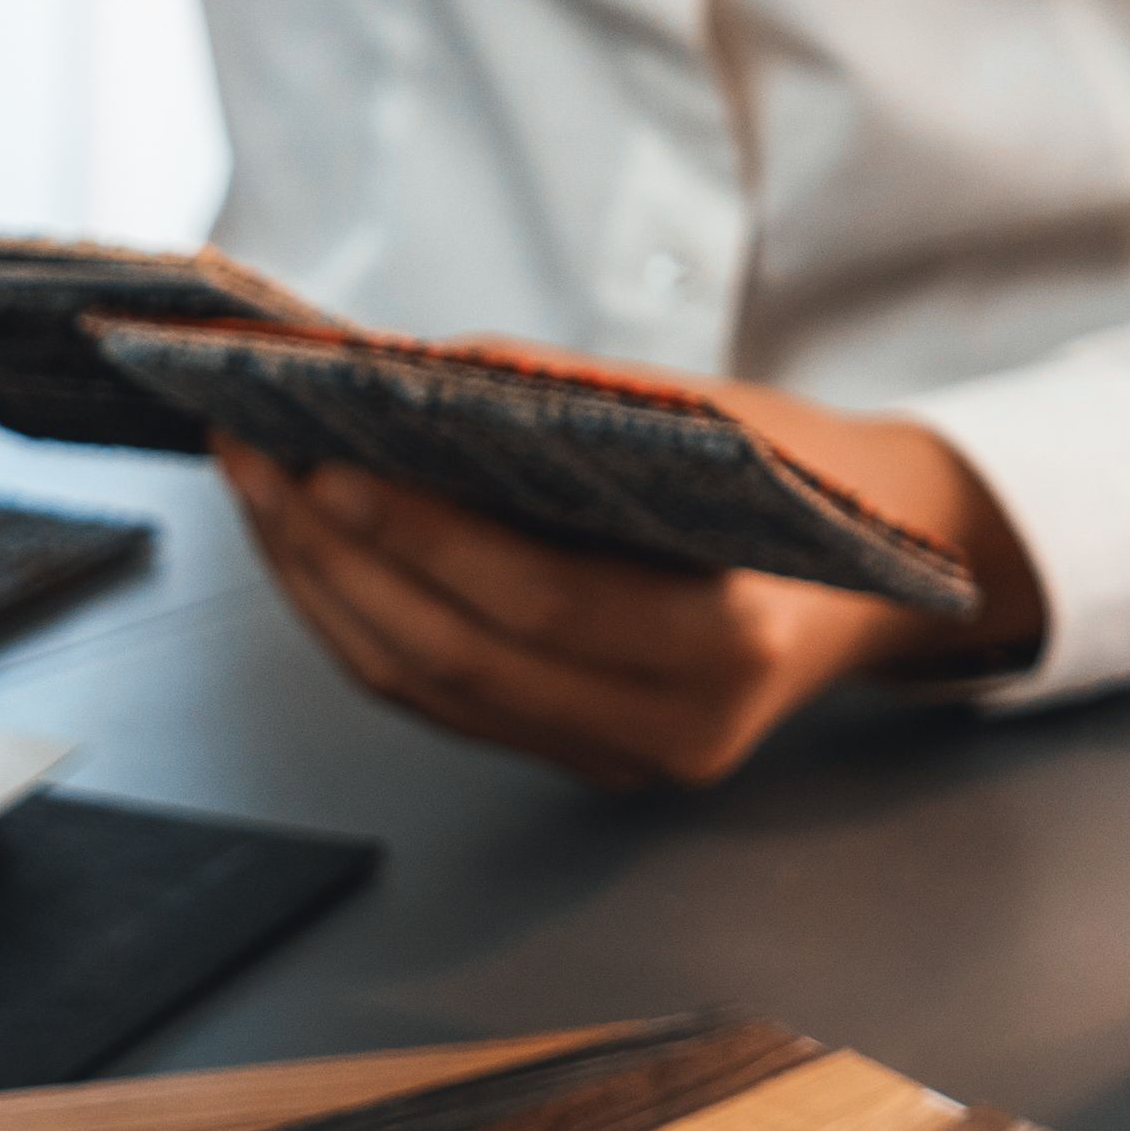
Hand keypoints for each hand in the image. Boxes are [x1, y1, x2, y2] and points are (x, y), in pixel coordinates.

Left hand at [219, 380, 1039, 787]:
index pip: (537, 600)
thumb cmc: (796, 476)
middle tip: (250, 457)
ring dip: (319, 588)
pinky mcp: (575, 757)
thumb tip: (405, 370)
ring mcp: (620, 759)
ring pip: (424, 690)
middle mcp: (673, 729)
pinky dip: (356, 618)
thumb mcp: (715, 416)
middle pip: (454, 657)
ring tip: (255, 486)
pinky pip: (435, 699)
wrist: (879, 572)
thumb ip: (568, 402)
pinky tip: (305, 543)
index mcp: (732, 645)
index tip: (317, 458)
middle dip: (330, 556)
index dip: (414, 536)